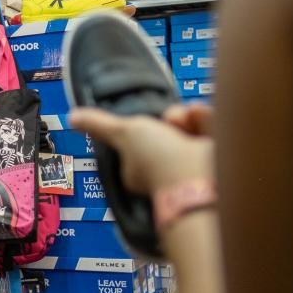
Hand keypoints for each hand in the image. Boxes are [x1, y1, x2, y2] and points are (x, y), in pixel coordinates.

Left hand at [70, 105, 214, 196]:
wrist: (199, 175)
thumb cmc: (158, 160)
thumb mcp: (123, 133)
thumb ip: (99, 124)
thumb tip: (72, 116)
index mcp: (143, 167)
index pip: (146, 135)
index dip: (150, 123)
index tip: (150, 122)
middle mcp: (169, 166)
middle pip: (171, 126)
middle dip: (172, 117)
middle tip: (171, 121)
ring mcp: (195, 162)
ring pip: (192, 124)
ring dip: (189, 116)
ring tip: (187, 121)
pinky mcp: (220, 155)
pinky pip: (212, 127)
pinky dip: (207, 120)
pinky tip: (202, 119)